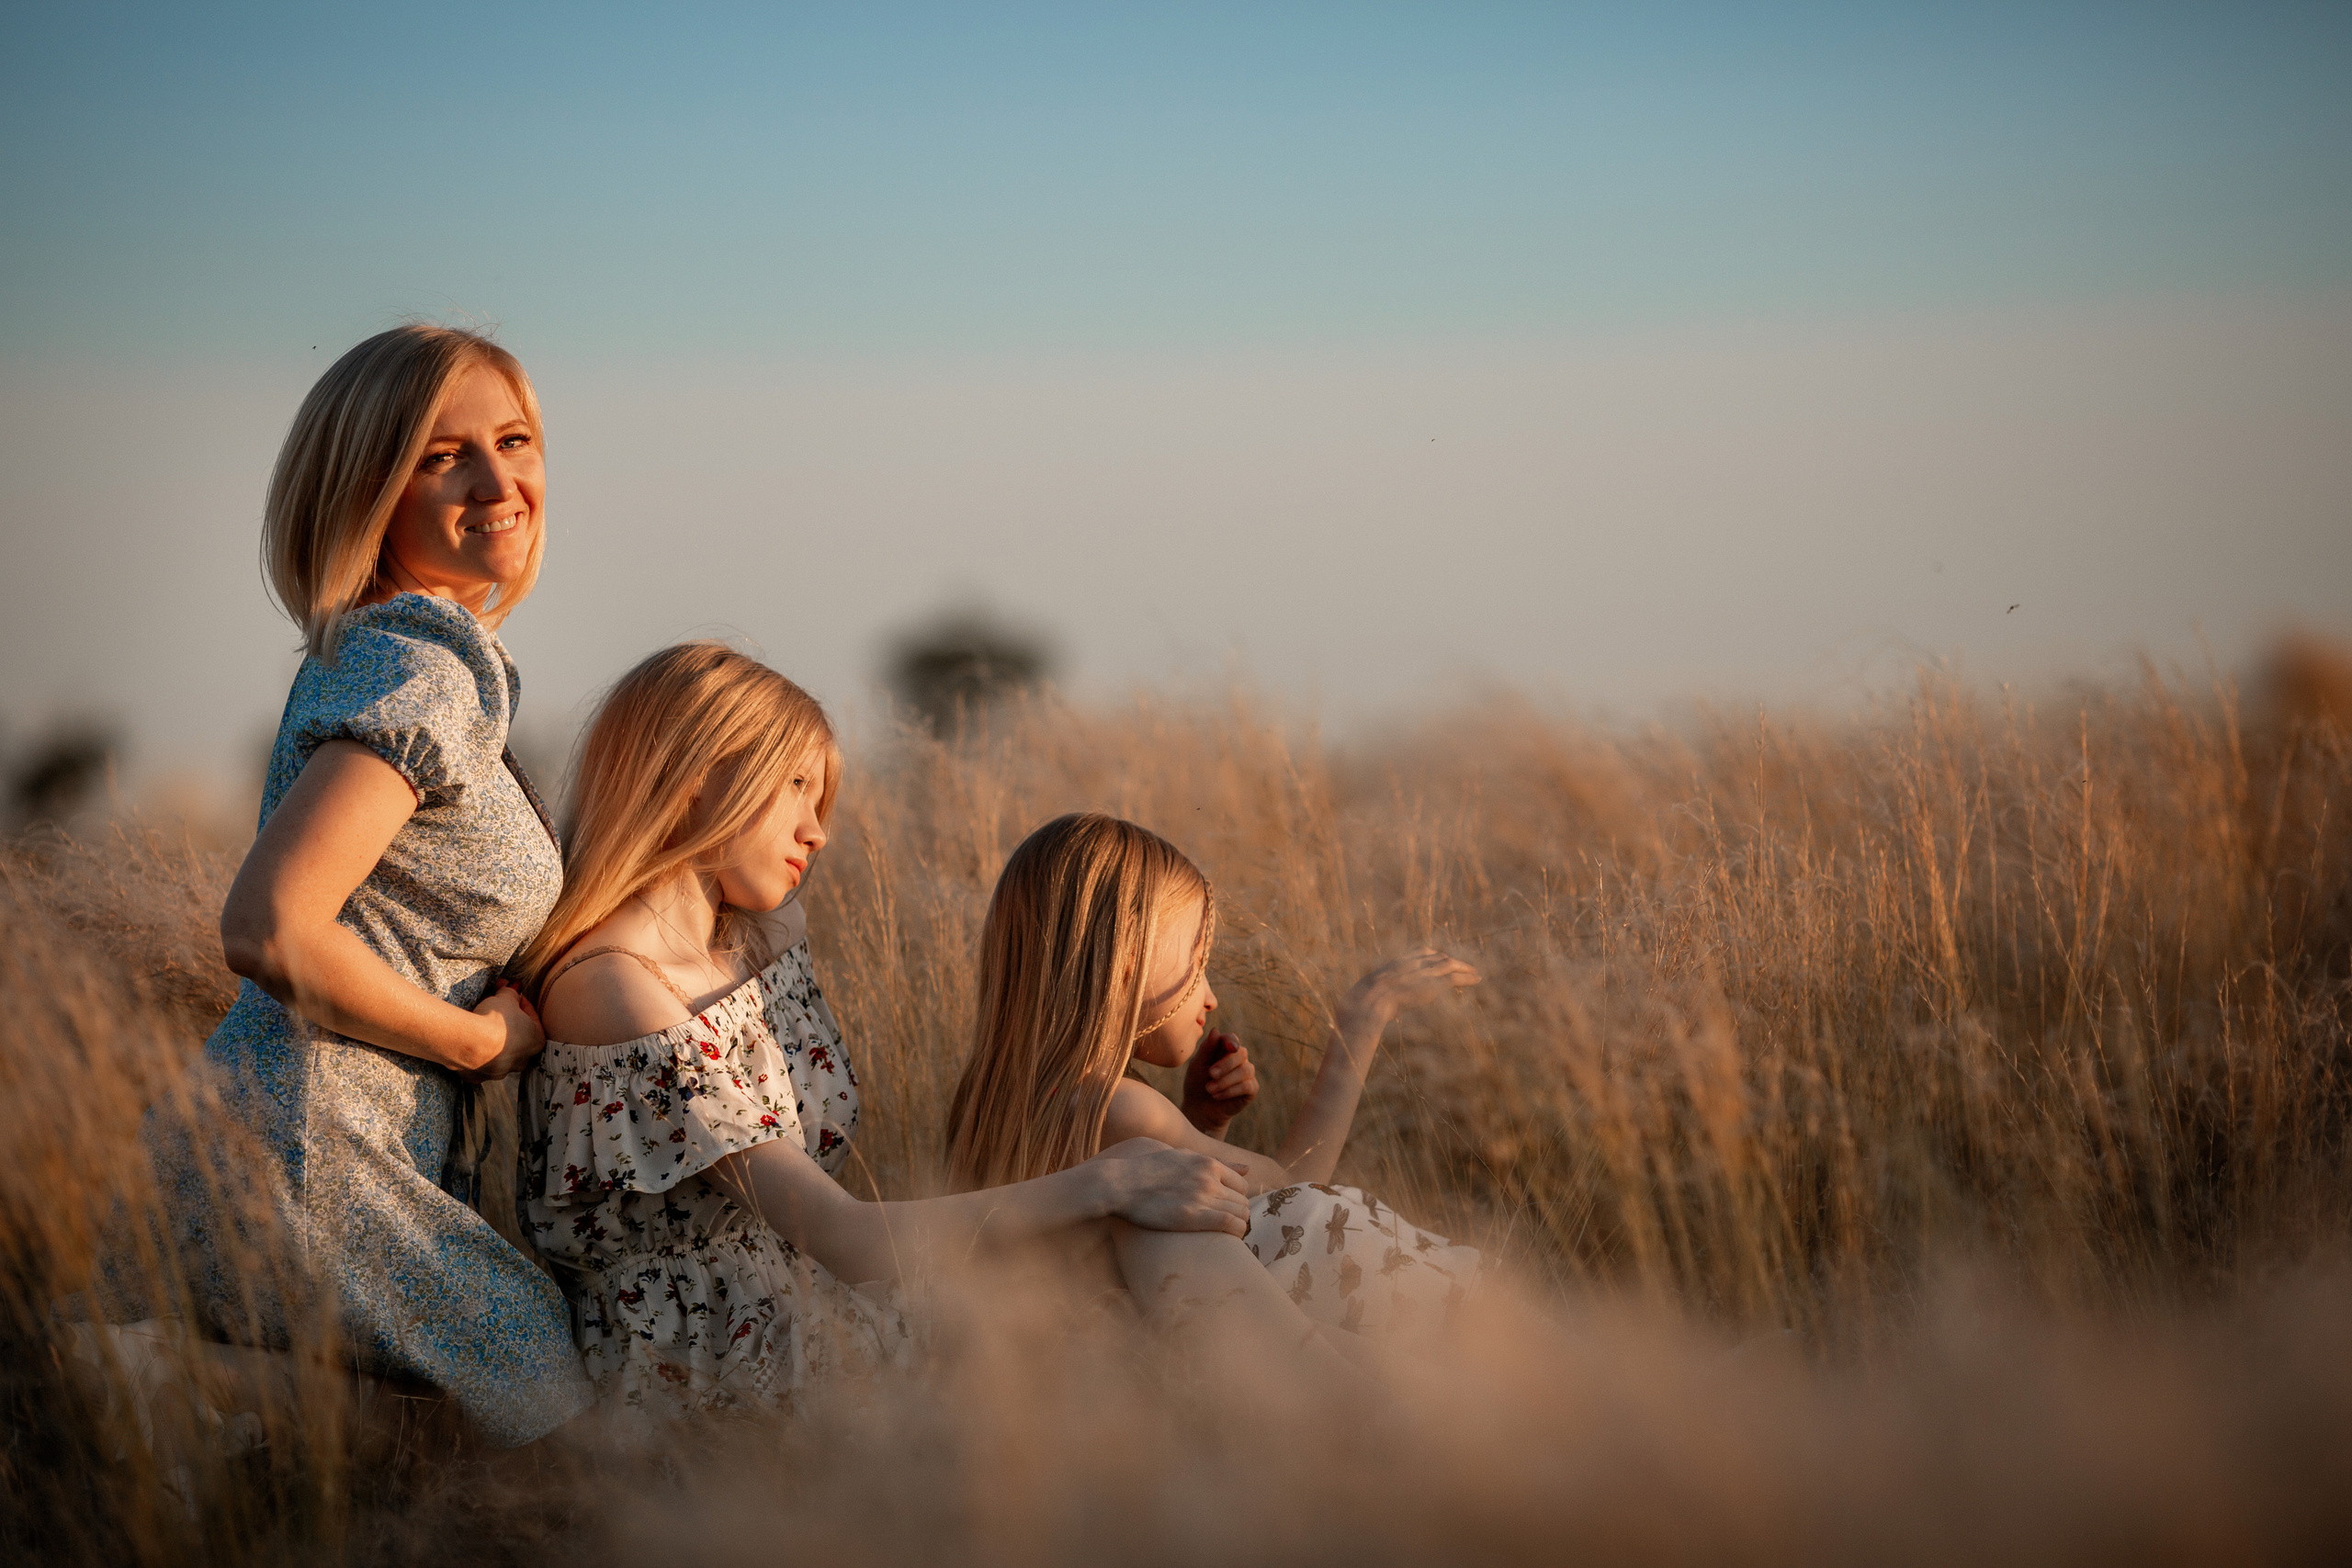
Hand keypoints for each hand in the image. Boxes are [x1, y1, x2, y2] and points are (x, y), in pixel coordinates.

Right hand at [464, 981, 545, 1081]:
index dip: (520, 1001)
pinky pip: (479, 1062)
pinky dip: (476, 1052)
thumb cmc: (496, 1019)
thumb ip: (511, 993)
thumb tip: (511, 987)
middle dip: (507, 1021)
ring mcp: (501, 1071)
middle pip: (516, 1037)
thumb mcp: (506, 998)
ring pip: (499, 1053)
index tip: (511, 992)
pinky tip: (469, 1040)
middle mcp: (522, 1060)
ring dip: (492, 1038)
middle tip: (494, 1007)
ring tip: (480, 1022)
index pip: (532, 1017)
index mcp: (536, 1041)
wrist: (470, 1043)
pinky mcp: (479, 1076)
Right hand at [1093, 1137, 1250, 1236]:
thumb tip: (1248, 1167)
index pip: (1242, 1184)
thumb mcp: (1183, 1156)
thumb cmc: (1148, 1170)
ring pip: (1240, 1214)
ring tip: (1225, 1234)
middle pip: (1243, 1201)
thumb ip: (1216, 1162)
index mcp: (1208, 1163)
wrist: (1120, 1182)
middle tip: (1227, 1226)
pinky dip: (1236, 1233)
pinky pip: (1229, 1225)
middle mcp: (1209, 1177)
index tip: (1228, 1210)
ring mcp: (1201, 1195)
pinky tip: (1229, 1239)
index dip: (1238, 1200)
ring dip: (1238, 1225)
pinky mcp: (1191, 1216)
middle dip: (1239, 1214)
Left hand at [1180, 1031, 1256, 1136]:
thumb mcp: (1197, 1065)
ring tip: (1209, 1089)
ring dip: (1225, 1080)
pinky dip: (1231, 1091)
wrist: (1199, 1109)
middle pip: (1241, 1053)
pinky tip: (1217, 1096)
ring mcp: (1247, 1073)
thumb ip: (1206, 1049)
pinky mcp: (1251, 1088)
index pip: (1232, 1039)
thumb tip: (1216, 1030)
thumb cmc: (1196, 1083)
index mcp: (1224, 1049)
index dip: (1231, 1041)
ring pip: (1244, 1070)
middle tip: (1210, 1074)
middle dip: (1225, 1064)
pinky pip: (1247, 1085)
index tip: (1228, 1047)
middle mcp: (1239, 1058)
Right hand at [1338, 947, 1481, 1035]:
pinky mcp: (1432, 983)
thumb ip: (1371, 998)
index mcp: (1397, 963)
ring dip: (1464, 968)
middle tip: (1462, 966)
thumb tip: (1362, 1009)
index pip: (1420, 952)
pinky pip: (1455, 978)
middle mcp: (1412, 963)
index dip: (1432, 956)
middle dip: (1450, 961)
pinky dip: (1468, 978)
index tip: (1439, 959)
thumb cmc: (1360, 1004)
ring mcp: (1422, 972)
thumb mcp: (1366, 997)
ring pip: (1449, 965)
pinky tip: (1477, 979)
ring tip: (1475, 973)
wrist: (1368, 1002)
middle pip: (1437, 957)